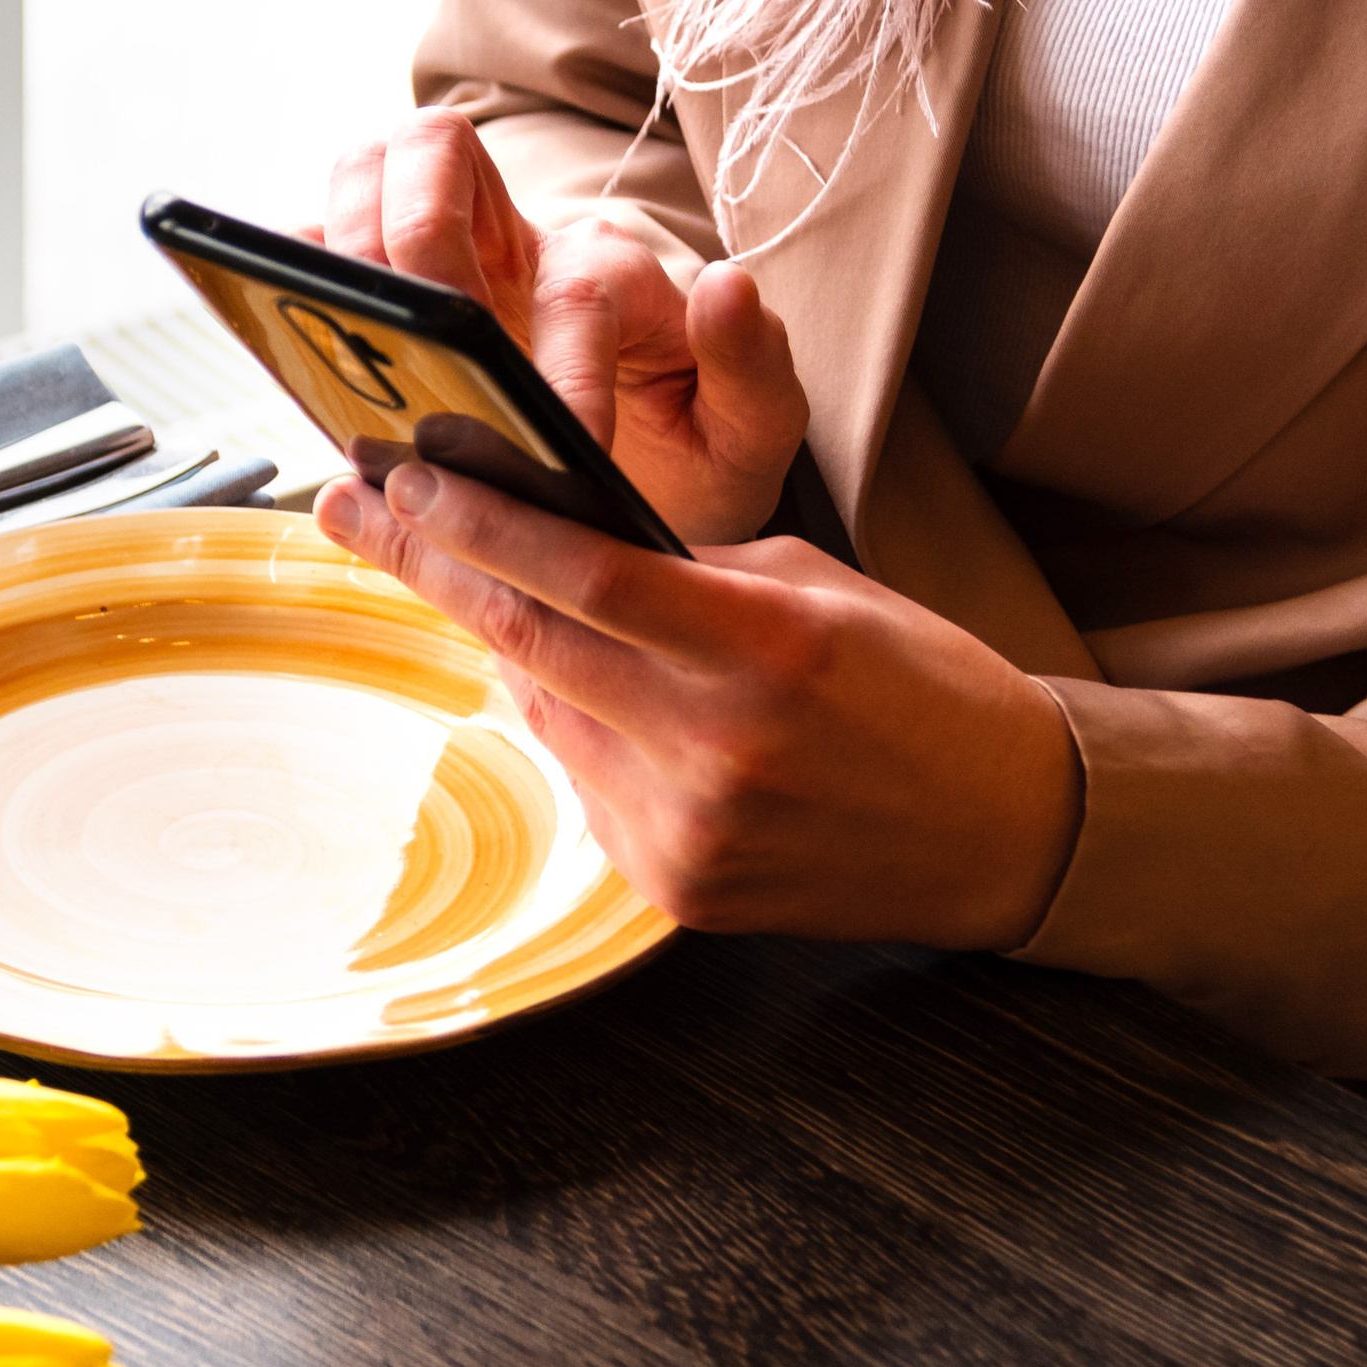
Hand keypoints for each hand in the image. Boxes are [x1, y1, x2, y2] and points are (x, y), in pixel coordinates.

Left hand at [313, 460, 1080, 951]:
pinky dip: (565, 725)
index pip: (586, 574)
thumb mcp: (816, 591)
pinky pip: (584, 783)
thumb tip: (558, 550)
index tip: (403, 479)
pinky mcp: (679, 886)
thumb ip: (685, 576)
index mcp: (768, 645)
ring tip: (466, 579)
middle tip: (357, 514)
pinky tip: (575, 688)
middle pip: (534, 641)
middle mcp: (722, 743)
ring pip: (546, 712)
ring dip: (500, 645)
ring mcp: (694, 827)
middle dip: (433, 567)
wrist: (1010, 832)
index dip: (481, 524)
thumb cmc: (919, 687)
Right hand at [324, 109, 807, 543]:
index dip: (564, 364)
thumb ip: (755, 366)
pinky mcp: (387, 289)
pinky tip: (293, 334)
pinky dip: (292, 269)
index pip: (576, 284)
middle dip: (418, 232)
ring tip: (347, 329)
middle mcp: (520, 241)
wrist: (646, 482)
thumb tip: (725, 284)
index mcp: (611, 273)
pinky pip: (316, 243)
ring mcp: (442, 256)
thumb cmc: (689, 451)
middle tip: (420, 342)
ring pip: (368, 170)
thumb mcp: (754, 430)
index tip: (566, 447)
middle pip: (438, 148)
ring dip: (345, 234)